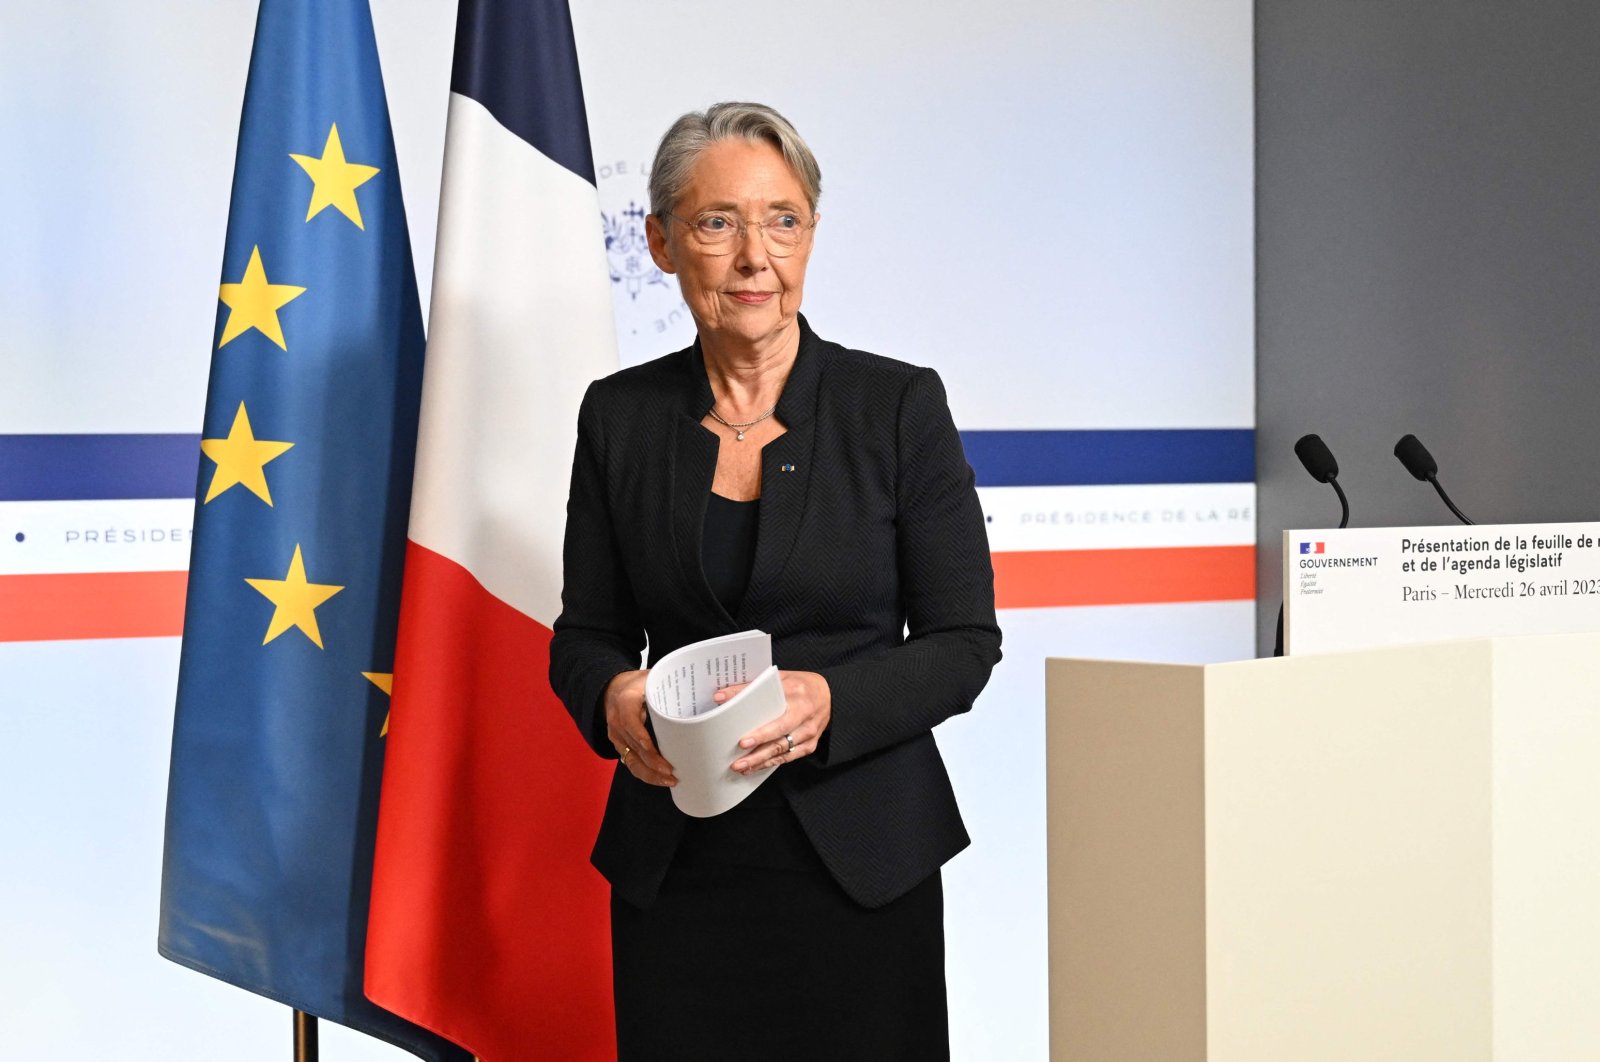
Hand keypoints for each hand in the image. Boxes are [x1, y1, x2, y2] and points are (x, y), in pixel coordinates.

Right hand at [604, 670, 675, 785]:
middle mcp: (617, 721)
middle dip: (652, 763)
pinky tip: (659, 778)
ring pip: (631, 759)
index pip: (631, 723)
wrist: (612, 689)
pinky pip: (630, 762)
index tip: (656, 750)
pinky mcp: (619, 745)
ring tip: (669, 780)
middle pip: (634, 747)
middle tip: (671, 772)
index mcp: (625, 702)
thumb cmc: (637, 684)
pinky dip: (645, 773)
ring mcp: (616, 735)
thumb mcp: (651, 679)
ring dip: (650, 773)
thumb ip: (669, 687)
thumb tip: (705, 694)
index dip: (643, 739)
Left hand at [725, 670, 830, 773]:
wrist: (830, 696)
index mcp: (796, 694)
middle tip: (738, 759)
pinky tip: (754, 767)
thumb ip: (753, 687)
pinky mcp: (810, 745)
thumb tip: (721, 696)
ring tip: (740, 767)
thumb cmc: (800, 685)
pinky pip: (788, 757)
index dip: (759, 730)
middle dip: (757, 750)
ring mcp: (808, 732)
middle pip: (779, 736)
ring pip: (782, 750)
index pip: (774, 712)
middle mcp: (804, 714)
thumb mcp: (781, 678)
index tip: (742, 740)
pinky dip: (770, 763)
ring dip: (760, 760)